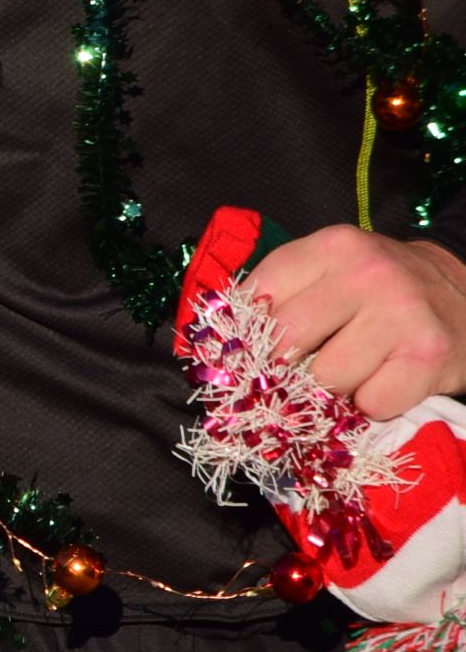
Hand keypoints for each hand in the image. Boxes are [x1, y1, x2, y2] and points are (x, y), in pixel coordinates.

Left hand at [243, 225, 465, 421]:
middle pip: (285, 343)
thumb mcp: (329, 272)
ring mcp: (401, 314)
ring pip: (326, 380)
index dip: (250, 335)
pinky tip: (386, 380)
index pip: (255, 299)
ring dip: (335, 389)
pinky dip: (373, 404)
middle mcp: (366, 273)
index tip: (259, 348)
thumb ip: (280, 295)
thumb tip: (223, 347)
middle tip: (309, 365)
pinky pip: (372, 404)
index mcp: (330, 247)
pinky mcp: (428, 357)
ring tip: (357, 368)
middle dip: (289, 366)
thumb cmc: (379, 291)